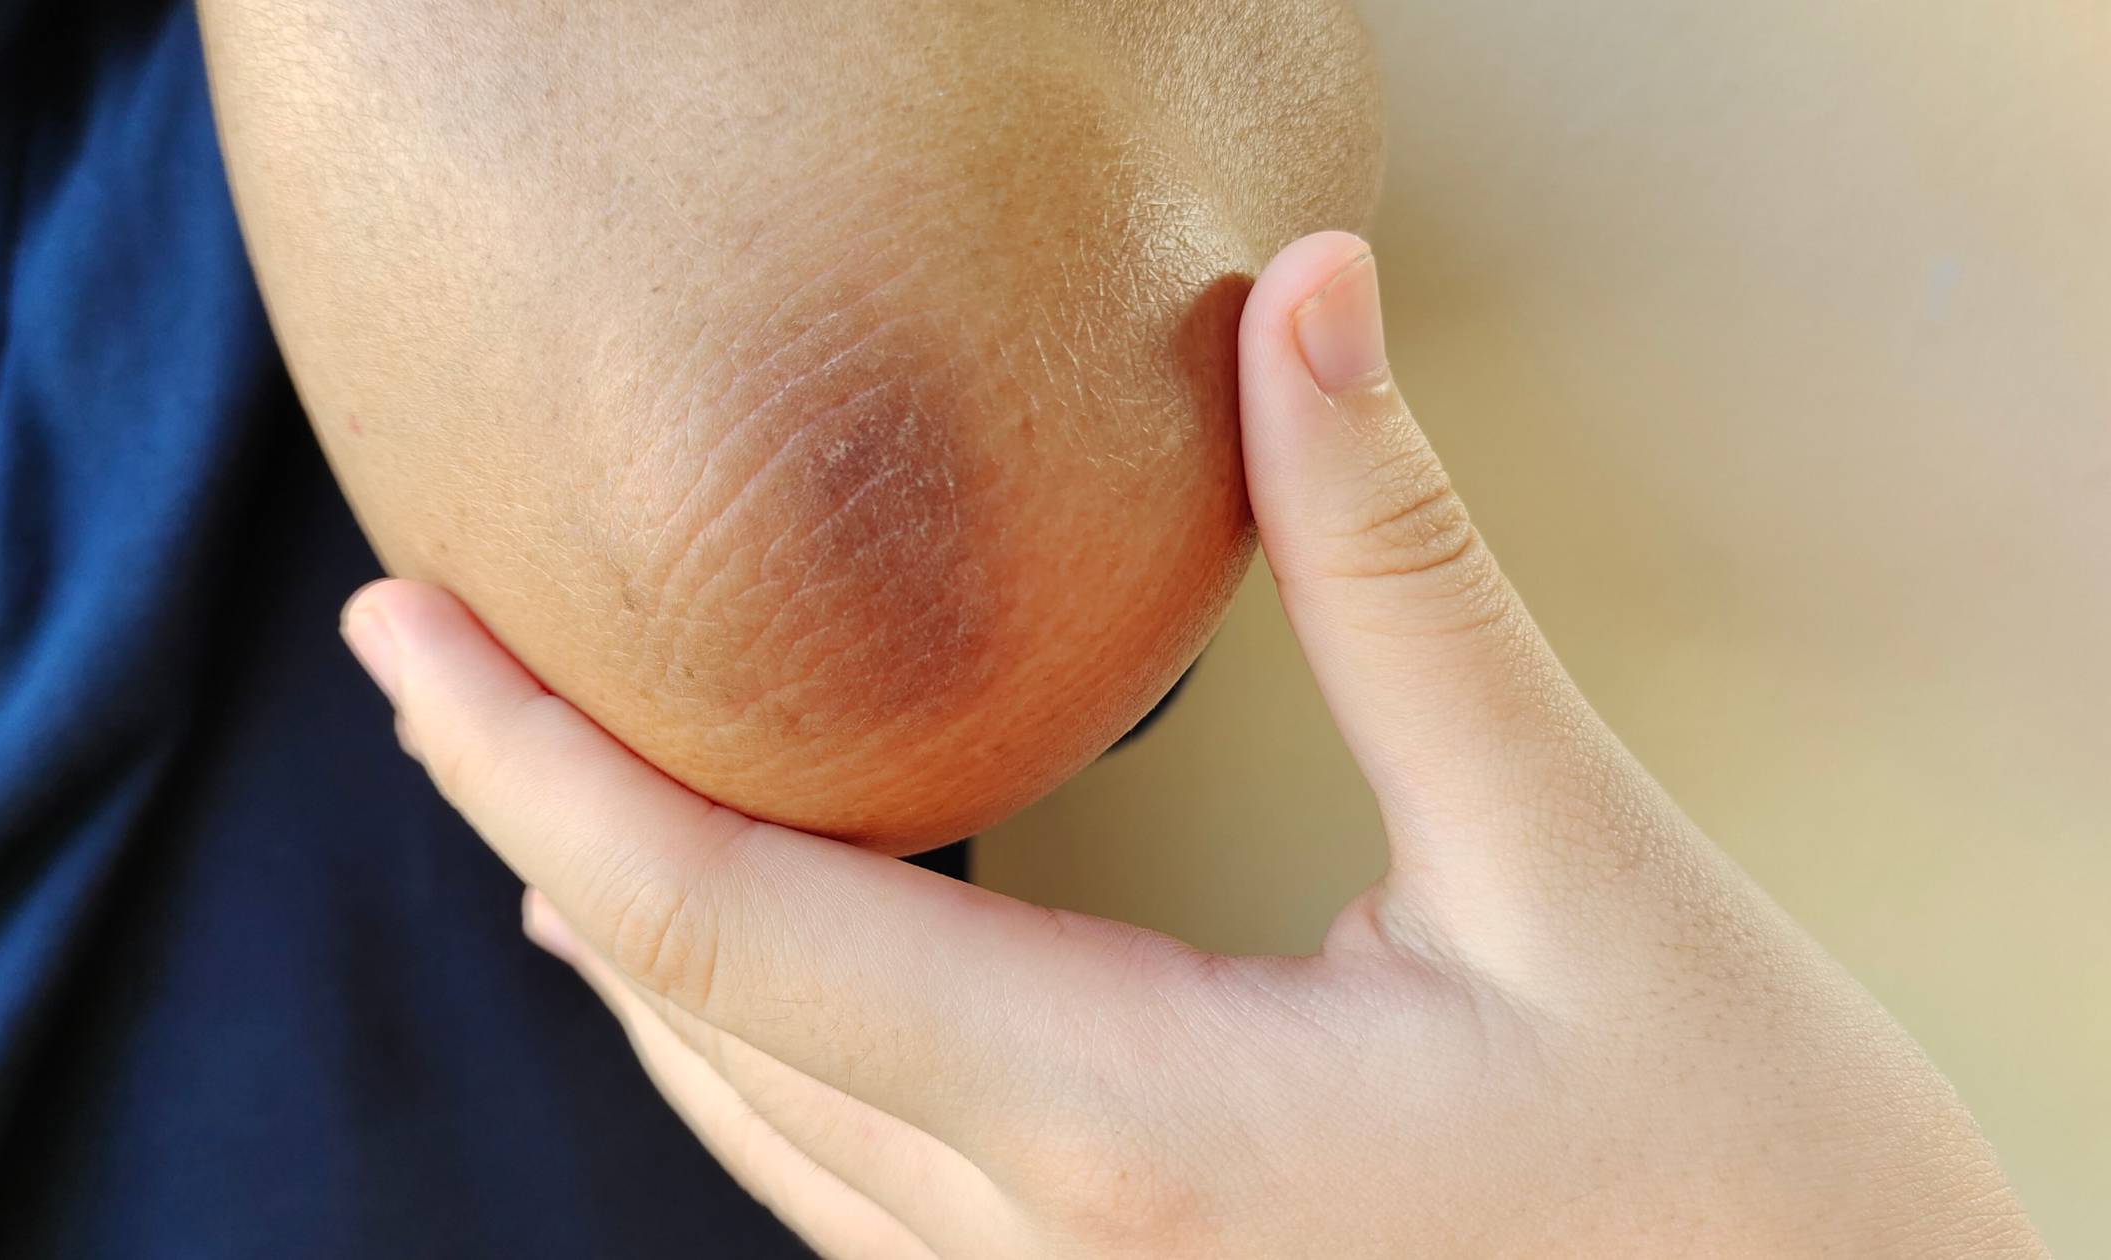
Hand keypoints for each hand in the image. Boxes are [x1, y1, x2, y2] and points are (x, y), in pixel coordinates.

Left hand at [340, 232, 2043, 1257]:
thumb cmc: (1750, 1184)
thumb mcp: (1574, 866)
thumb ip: (1404, 583)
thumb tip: (1302, 306)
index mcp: (1119, 1126)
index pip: (718, 925)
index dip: (529, 761)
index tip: (403, 634)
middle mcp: (1043, 1252)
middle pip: (693, 1023)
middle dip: (546, 833)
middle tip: (451, 669)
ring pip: (760, 1129)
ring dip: (641, 957)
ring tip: (557, 810)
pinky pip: (857, 1192)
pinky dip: (766, 1058)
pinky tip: (779, 991)